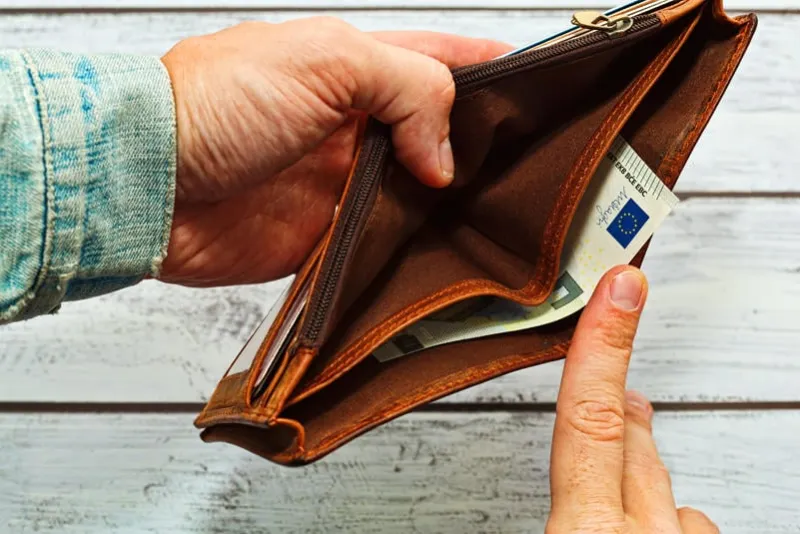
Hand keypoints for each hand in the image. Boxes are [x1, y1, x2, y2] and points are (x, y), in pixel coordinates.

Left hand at [158, 19, 510, 285]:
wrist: (151, 182)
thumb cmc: (213, 103)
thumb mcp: (327, 61)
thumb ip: (408, 89)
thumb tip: (446, 153)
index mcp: (357, 66)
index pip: (442, 60)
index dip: (491, 69)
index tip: (539, 84)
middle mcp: (355, 124)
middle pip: (439, 132)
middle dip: (481, 145)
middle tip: (528, 162)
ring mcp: (344, 181)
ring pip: (420, 191)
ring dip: (452, 202)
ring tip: (498, 211)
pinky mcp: (328, 234)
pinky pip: (386, 241)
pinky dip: (413, 246)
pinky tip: (443, 250)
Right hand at [547, 266, 717, 532]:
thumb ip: (559, 519)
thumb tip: (558, 502)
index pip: (590, 420)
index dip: (602, 346)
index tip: (619, 288)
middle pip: (634, 449)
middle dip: (622, 409)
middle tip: (615, 368)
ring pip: (673, 498)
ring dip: (648, 486)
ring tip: (627, 491)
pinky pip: (694, 529)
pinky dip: (675, 528)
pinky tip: (661, 533)